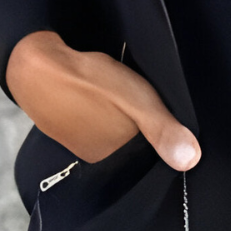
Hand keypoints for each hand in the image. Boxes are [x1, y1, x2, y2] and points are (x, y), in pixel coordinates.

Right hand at [6, 31, 200, 170]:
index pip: (155, 161)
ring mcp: (87, 145)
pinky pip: (105, 129)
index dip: (170, 147)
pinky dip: (115, 120)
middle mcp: (103, 159)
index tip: (183, 133)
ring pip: (122, 140)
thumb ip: (163, 130)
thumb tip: (191, 161)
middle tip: (167, 116)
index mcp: (120, 159)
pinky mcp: (76, 129)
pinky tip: (118, 106)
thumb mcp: (139, 102)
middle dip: (153, 139)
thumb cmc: (92, 85)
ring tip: (145, 109)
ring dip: (133, 128)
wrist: (39, 69)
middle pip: (139, 151)